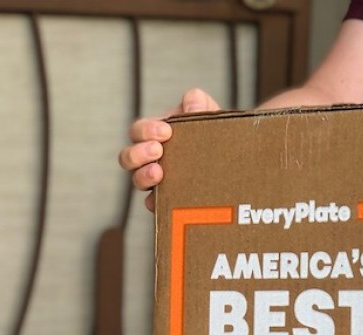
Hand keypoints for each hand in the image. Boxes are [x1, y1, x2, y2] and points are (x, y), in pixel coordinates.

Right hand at [119, 88, 219, 210]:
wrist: (234, 163)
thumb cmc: (215, 137)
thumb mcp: (209, 116)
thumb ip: (200, 104)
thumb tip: (192, 101)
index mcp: (156, 136)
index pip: (138, 131)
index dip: (146, 130)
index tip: (165, 131)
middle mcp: (152, 159)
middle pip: (128, 157)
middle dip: (138, 153)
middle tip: (158, 150)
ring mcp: (159, 182)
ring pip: (137, 181)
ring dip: (143, 176)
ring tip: (158, 173)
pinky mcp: (169, 202)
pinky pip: (154, 205)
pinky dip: (155, 202)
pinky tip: (164, 199)